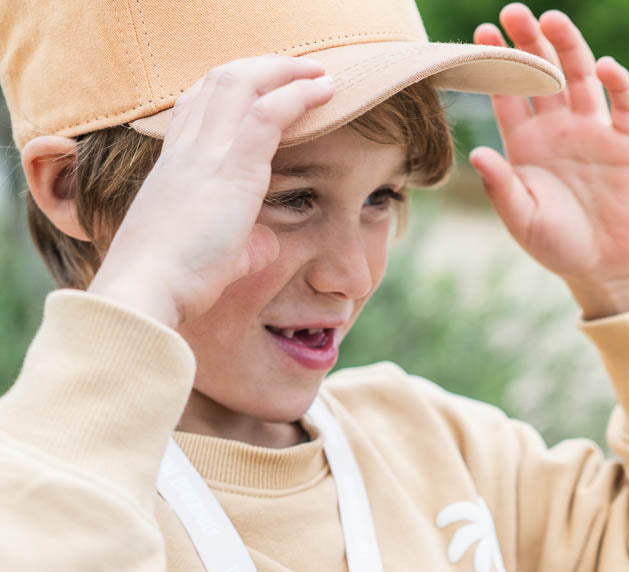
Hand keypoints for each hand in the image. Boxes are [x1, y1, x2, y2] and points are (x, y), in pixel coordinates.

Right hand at [89, 55, 335, 328]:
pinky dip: (297, 95)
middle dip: (261, 67)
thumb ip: (245, 244)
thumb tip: (267, 243)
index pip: (196, 105)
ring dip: (285, 72)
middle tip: (297, 69)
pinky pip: (268, 114)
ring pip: (243, 83)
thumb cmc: (175, 281)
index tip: (259, 85)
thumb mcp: (216, 258)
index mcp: (175, 164)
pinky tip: (322, 92)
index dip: (228, 87)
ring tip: (318, 73)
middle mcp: (187, 149)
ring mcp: (207, 153)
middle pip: (220, 80)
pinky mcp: (232, 170)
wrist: (148, 288)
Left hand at [470, 6, 628, 317]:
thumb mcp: (523, 221)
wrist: (605, 268)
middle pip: (543, 74)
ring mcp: (594, 131)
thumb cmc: (559, 246)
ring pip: (581, 77)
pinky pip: (624, 104)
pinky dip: (617, 83)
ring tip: (552, 21)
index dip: (498, 64)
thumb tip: (477, 153)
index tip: (482, 34)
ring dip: (569, 48)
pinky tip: (604, 67)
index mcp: (527, 144)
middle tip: (515, 12)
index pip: (509, 94)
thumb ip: (501, 188)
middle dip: (529, 42)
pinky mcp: (627, 141)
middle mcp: (559, 129)